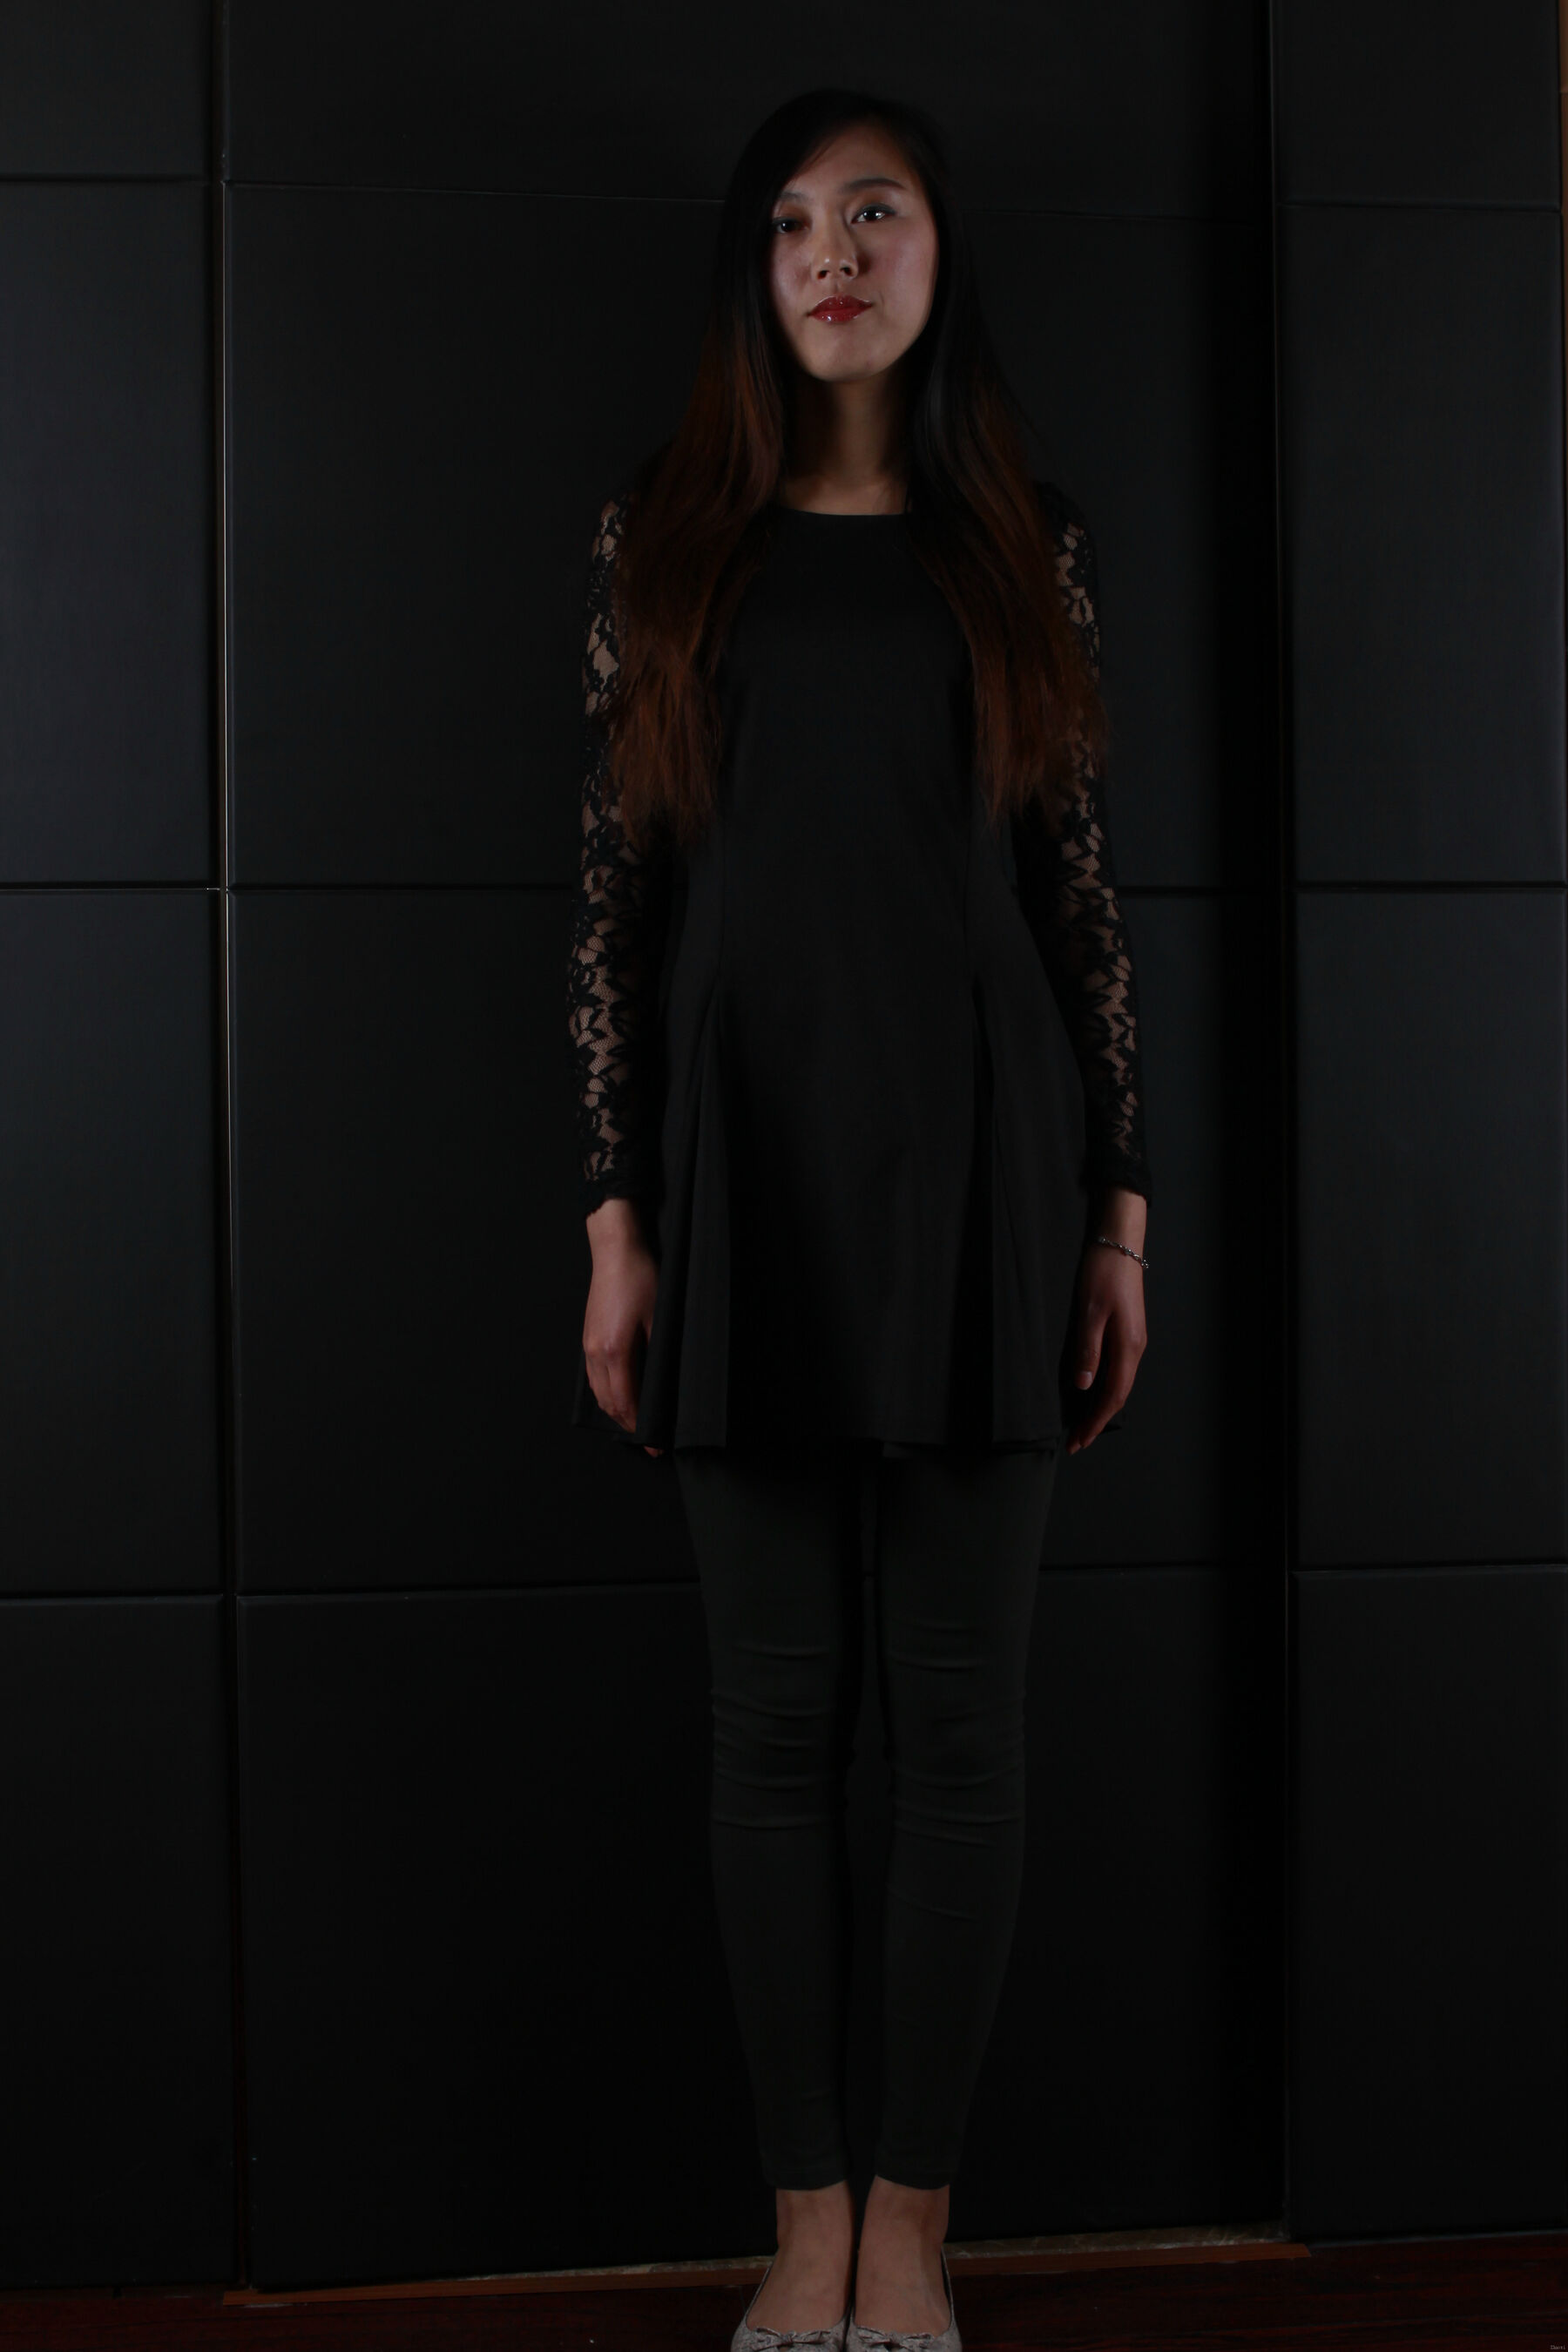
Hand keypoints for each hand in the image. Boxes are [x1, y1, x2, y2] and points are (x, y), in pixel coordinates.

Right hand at [582, 1198, 662, 1456]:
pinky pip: (593, 1377)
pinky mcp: (588, 1336)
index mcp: (615, 1353)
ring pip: (598, 1393)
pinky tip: (619, 1394)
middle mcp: (596, 1354)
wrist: (615, 1248)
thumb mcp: (660, 1319)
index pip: (627, 1404)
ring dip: (615, 1411)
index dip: (643, 1429)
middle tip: (649, 1439)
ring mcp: (588, 1345)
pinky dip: (606, 1393)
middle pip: (609, 1404)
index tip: (656, 1446)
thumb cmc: (640, 1278)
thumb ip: (659, 1357)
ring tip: (636, 1422)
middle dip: (628, 1426)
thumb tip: (664, 1388)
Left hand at [1064, 1191, 1146, 1453]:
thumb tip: (1082, 1386)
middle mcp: (1135, 1348)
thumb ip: (1087, 1350)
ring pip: (1118, 1384)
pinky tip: (1091, 1393)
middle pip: (1117, 1395)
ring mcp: (1133, 1340)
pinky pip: (1117, 1370)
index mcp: (1128, 1347)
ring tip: (1081, 1425)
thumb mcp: (1089, 1312)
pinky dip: (1103, 1388)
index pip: (1112, 1396)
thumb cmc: (1102, 1274)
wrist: (1119, 1244)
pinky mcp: (1127, 1332)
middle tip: (1076, 1442)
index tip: (1078, 1441)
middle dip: (1096, 1421)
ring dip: (1099, 1407)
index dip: (1095, 1421)